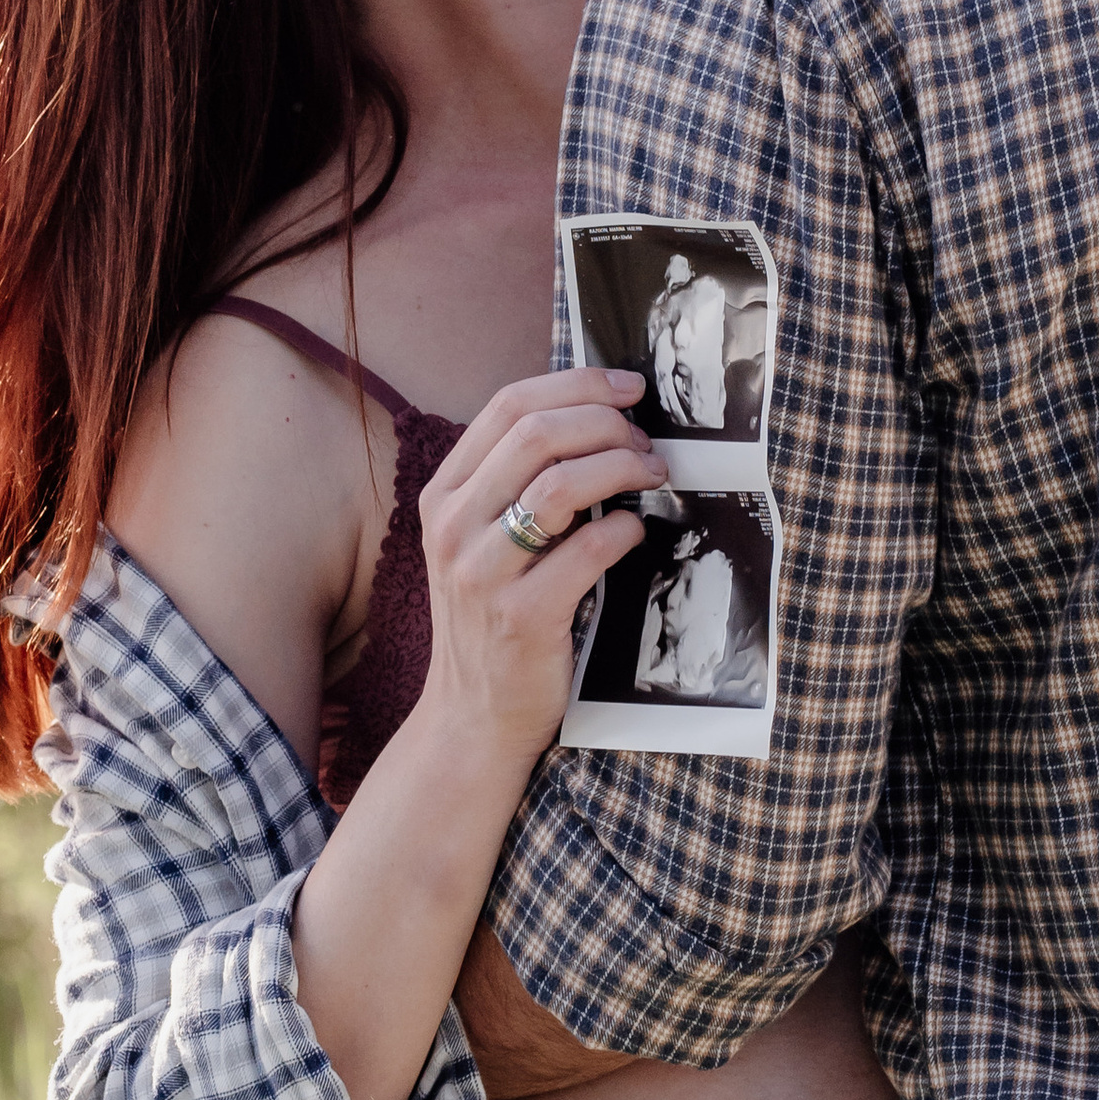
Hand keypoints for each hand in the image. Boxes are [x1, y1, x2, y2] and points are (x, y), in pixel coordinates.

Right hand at [415, 368, 663, 757]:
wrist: (475, 715)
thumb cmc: (495, 617)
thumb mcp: (484, 541)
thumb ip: (520, 483)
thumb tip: (601, 420)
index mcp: (444, 494)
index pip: (508, 405)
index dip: (577, 384)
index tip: (629, 388)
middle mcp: (453, 525)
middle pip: (537, 432)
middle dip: (607, 423)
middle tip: (647, 442)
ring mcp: (482, 571)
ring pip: (562, 482)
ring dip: (622, 467)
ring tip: (654, 476)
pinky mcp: (521, 615)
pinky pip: (588, 549)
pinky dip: (625, 531)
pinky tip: (636, 533)